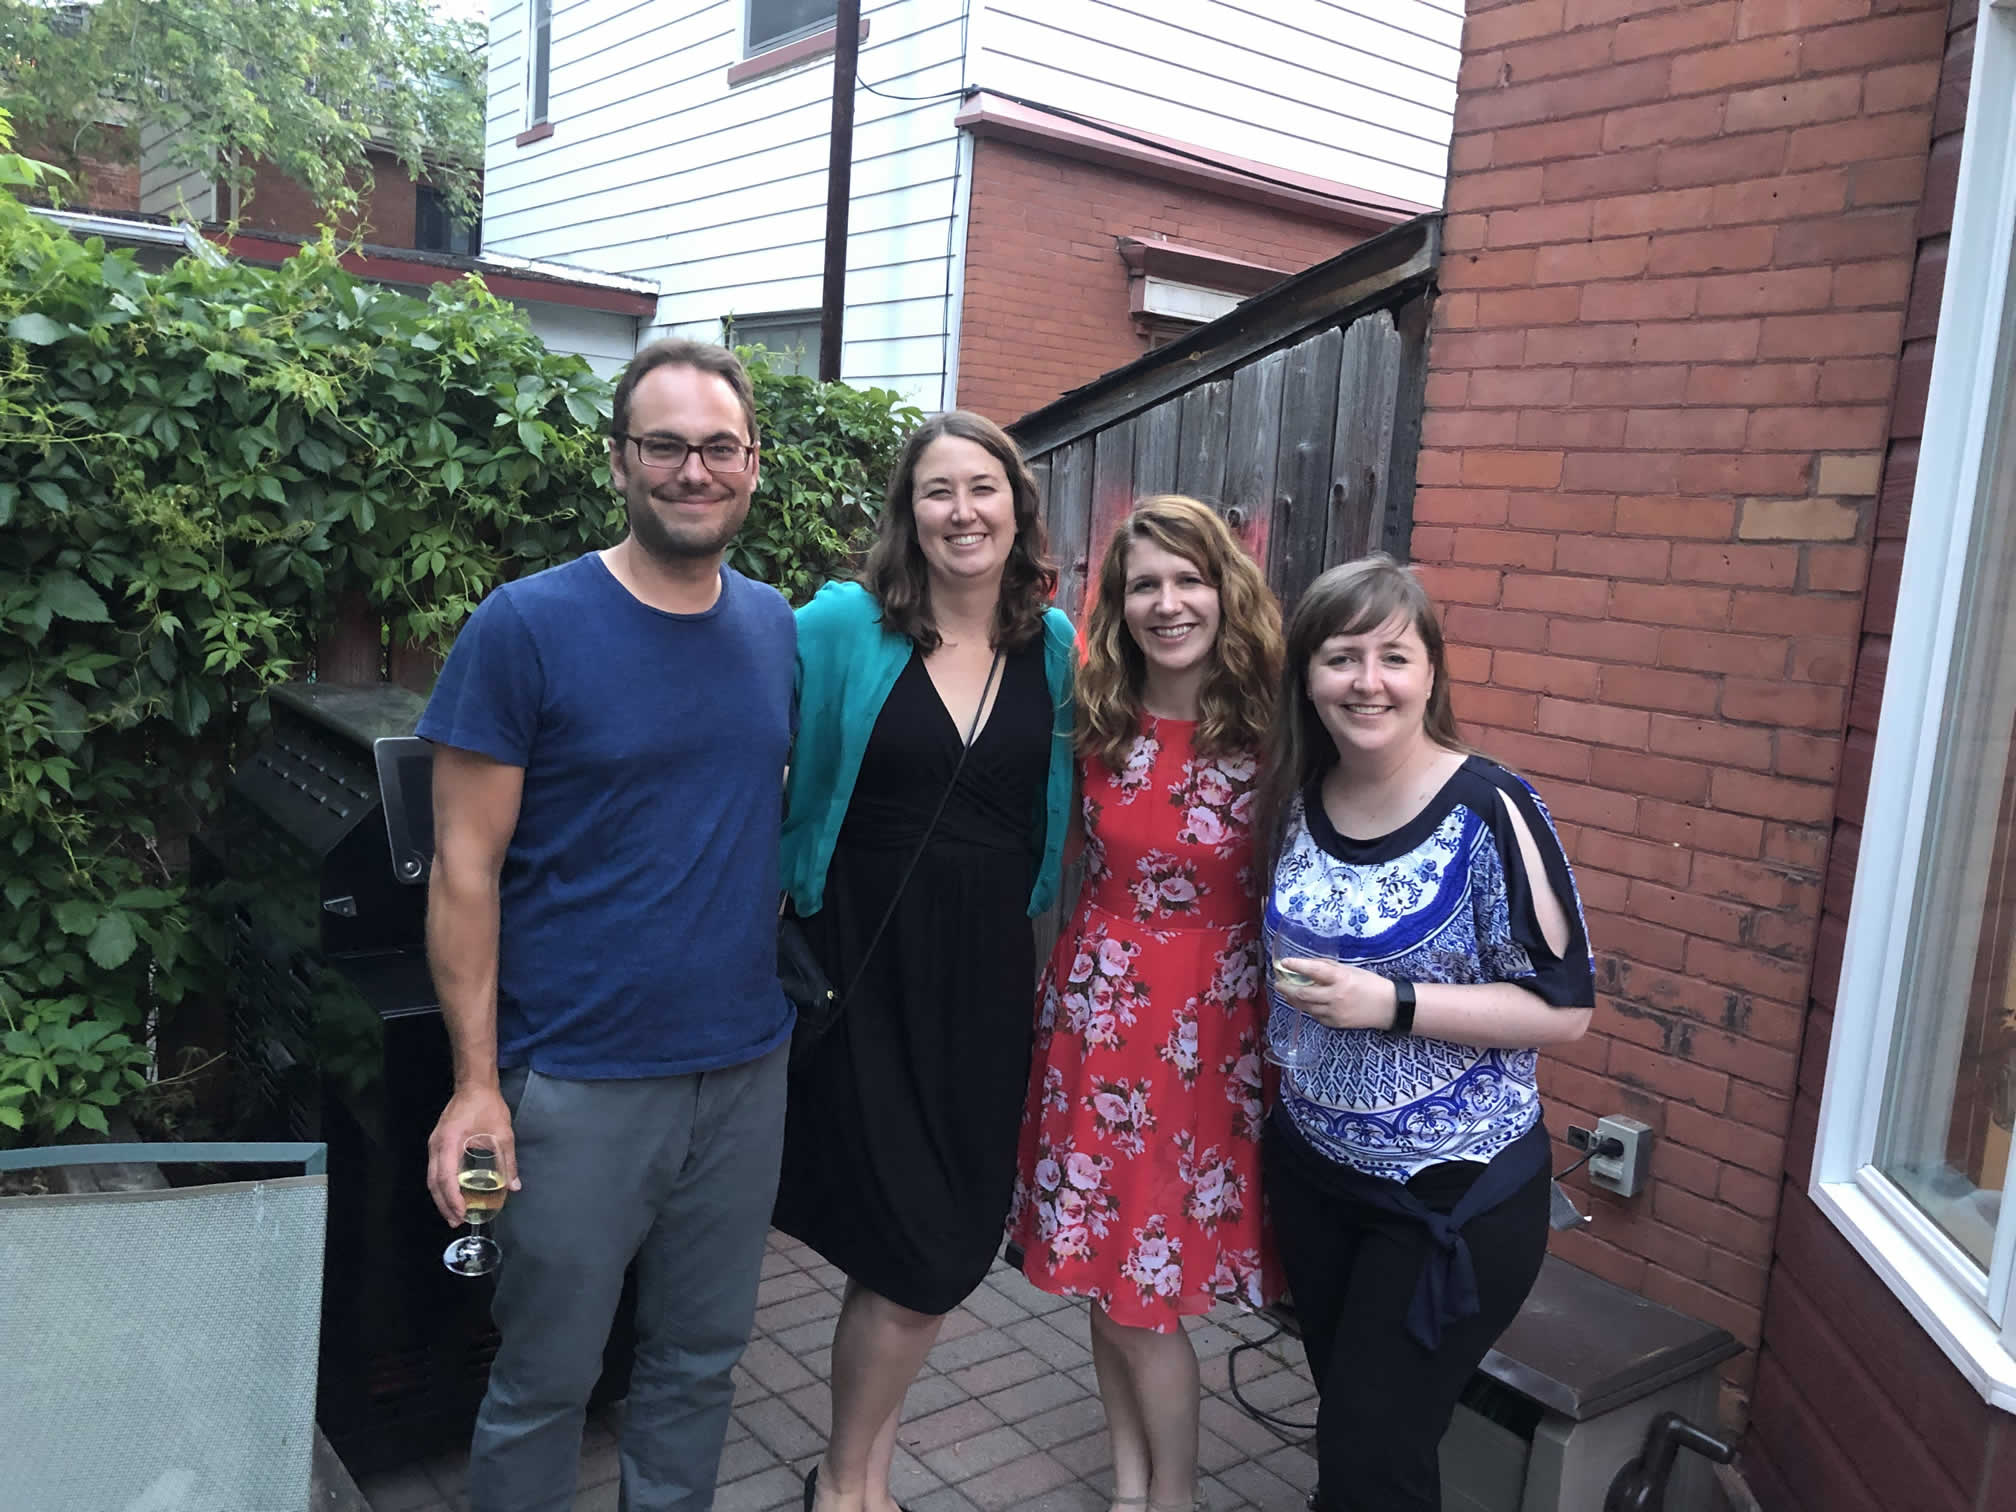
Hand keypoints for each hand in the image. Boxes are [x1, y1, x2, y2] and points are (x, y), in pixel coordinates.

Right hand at [427, 1085, 517, 1225]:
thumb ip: (508, 1161)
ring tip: (453, 1213)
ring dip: (441, 1197)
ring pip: (432, 1177)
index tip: (461, 1213)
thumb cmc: (487, 1105)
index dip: (451, 1198)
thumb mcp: (502, 1133)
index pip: (445, 1177)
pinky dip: (441, 1185)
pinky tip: (452, 1194)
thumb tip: (514, 1186)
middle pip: (433, 1182)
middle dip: (444, 1204)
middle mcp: (436, 1145)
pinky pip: (435, 1169)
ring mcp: (434, 1144)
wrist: (474, 1084)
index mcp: (449, 1142)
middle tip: (456, 1221)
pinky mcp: (438, 1143)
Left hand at [1274, 957, 1399, 1031]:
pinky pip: (1315, 1015)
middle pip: (1302, 994)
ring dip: (1293, 999)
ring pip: (1305, 1007)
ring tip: (1286, 992)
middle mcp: (1335, 996)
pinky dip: (1308, 1008)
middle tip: (1278, 983)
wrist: (1388, 1007)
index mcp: (1341, 979)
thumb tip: (1307, 965)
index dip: (1297, 966)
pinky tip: (1305, 1003)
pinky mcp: (1335, 1024)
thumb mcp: (1350, 969)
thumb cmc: (1369, 984)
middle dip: (1286, 988)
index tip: (1284, 962)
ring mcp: (1334, 1012)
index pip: (1314, 970)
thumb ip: (1328, 967)